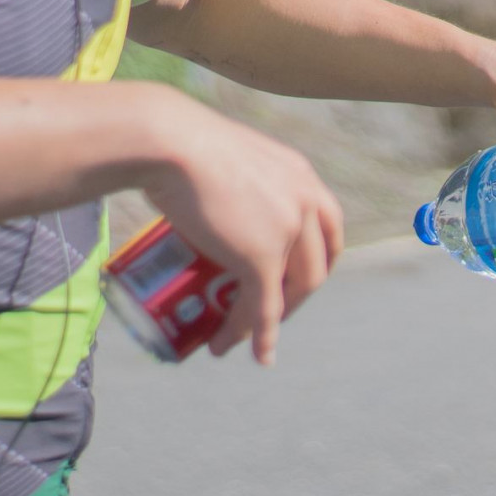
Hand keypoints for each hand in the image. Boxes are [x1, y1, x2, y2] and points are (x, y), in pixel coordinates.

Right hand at [136, 86, 343, 366]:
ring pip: (292, 291)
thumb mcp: (225, 155)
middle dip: (296, 295)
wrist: (168, 143)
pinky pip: (265, 307)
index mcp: (301, 175)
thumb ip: (232, 174)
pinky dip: (259, 335)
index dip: (317, 258)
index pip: (328, 226)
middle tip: (269, 310)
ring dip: (271, 322)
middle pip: (318, 262)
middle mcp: (305, 200)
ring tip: (241, 337)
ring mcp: (288, 230)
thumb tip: (205, 189)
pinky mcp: (261, 256)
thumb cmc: (178, 142)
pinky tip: (254, 353)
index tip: (294, 275)